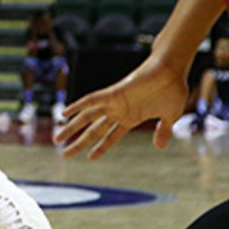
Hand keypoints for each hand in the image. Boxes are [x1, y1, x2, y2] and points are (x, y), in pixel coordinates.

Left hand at [52, 56, 187, 159]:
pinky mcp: (114, 93)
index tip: (89, 158)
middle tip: (64, 154)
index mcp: (130, 118)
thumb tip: (160, 147)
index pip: (110, 137)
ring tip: (57, 138)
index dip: (100, 148)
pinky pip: (92, 100)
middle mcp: (118, 111)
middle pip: (93, 130)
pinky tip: (64, 113)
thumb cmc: (172, 90)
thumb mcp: (169, 117)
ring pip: (87, 117)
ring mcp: (114, 102)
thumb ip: (163, 131)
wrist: (172, 71)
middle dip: (79, 142)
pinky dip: (78, 105)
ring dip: (71, 128)